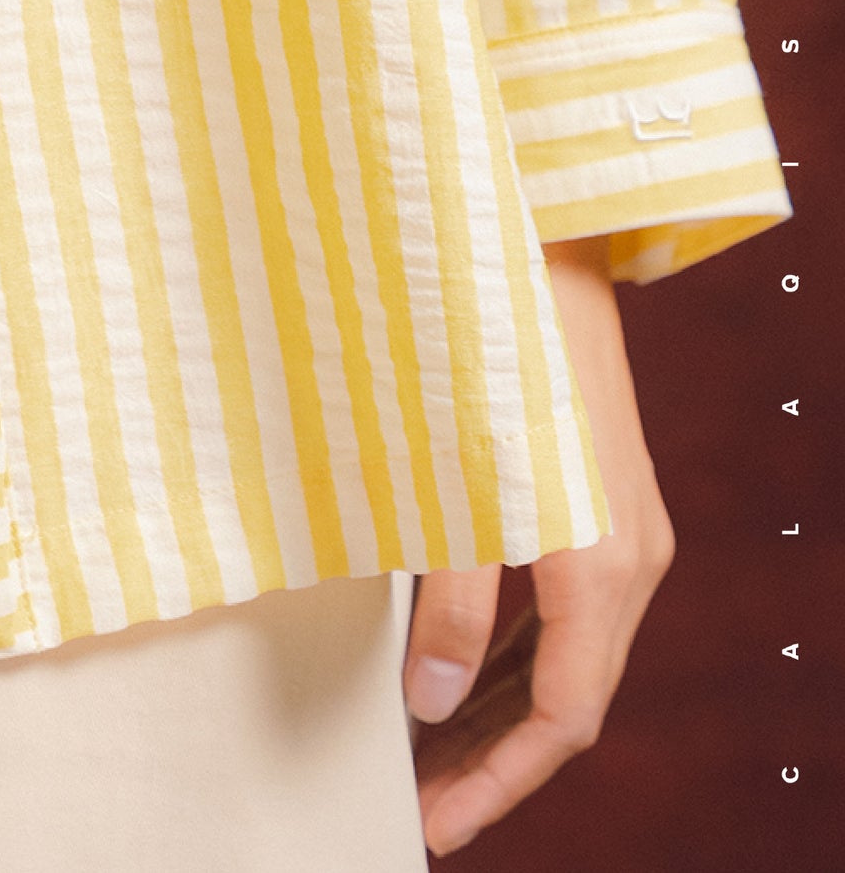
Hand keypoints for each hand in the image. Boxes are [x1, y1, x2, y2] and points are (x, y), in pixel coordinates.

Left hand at [404, 234, 675, 856]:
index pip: (559, 722)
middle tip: (421, 803)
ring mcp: (624, 528)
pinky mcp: (601, 496)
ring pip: (570, 656)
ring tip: (430, 752)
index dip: (496, 784)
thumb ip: (444, 601)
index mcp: (600, 568)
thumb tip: (434, 705)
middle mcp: (631, 559)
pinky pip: (567, 607)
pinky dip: (516, 651)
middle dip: (497, 762)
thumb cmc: (482, 350)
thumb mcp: (447, 483)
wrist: (541, 240)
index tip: (432, 827)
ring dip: (505, 710)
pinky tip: (461, 667)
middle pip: (570, 701)